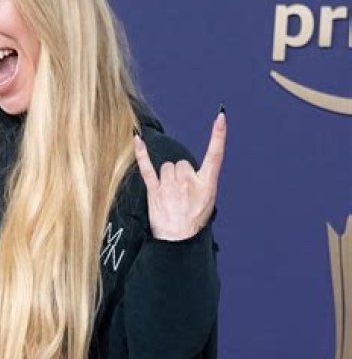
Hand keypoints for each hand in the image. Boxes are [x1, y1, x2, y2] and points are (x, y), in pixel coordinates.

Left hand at [133, 109, 225, 240]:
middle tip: (180, 194)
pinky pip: (147, 167)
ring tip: (169, 196)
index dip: (219, 135)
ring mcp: (171, 186)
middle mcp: (189, 182)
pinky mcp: (155, 191)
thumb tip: (187, 171)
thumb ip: (200, 182)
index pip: (216, 154)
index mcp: (207, 184)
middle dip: (180, 174)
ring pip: (167, 167)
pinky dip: (141, 153)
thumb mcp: (208, 201)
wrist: (178, 241)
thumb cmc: (193, 222)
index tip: (220, 117)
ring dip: (167, 177)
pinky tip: (136, 138)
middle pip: (182, 163)